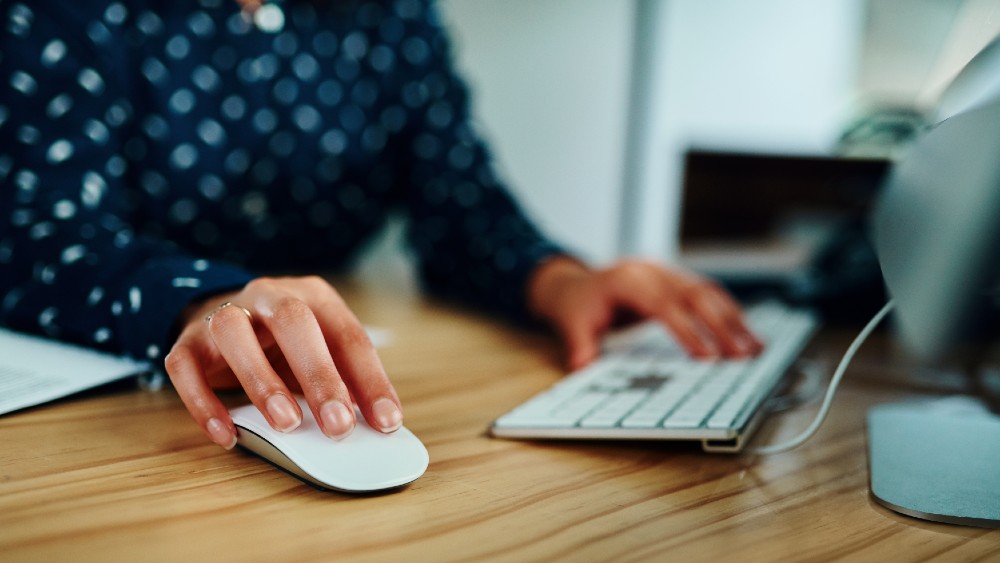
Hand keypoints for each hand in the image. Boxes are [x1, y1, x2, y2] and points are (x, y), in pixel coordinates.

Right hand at [164, 276, 401, 448]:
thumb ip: (342, 382)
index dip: (370, 380)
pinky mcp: (187, 340)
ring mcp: (224, 313)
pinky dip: (203, 403)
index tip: (386, 421)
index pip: (348, 335)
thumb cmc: (284, 343)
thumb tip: (373, 426)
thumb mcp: (320, 352)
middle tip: (338, 427)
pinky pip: (185, 366)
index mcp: (313, 297)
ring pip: (234, 333)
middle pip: (293, 321)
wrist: (219, 312)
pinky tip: (226, 435)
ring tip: (286, 424)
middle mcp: (269, 296)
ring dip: (262, 381)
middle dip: (319, 376)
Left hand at [527, 257, 763, 369]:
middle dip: (721, 326)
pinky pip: (708, 293)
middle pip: (693, 294)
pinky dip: (729, 313)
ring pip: (707, 291)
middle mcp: (652, 271)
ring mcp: (667, 272)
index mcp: (626, 279)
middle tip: (743, 356)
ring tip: (755, 347)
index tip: (707, 357)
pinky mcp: (677, 280)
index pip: (663, 304)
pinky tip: (746, 334)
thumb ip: (580, 346)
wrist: (576, 283)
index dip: (687, 330)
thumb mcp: (571, 325)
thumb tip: (583, 368)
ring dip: (733, 319)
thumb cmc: (578, 305)